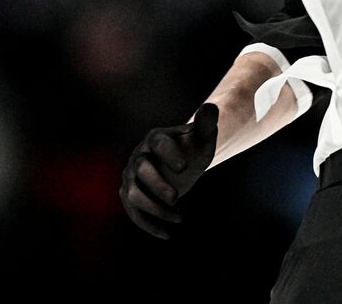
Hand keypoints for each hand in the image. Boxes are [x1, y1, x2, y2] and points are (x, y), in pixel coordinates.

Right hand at [119, 102, 220, 238]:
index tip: (185, 167)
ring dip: (153, 208)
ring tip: (179, 217)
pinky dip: (147, 224)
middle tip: (176, 197)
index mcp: (156, 138)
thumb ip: (206, 121)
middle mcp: (139, 156)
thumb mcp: (203, 135)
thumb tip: (211, 108)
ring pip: (134, 194)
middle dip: (157, 184)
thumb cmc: (194, 147)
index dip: (169, 154)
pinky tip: (166, 234)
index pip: (158, 144)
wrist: (183, 162)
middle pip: (142, 170)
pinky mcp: (130, 194)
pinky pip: (133, 210)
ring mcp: (131, 176)